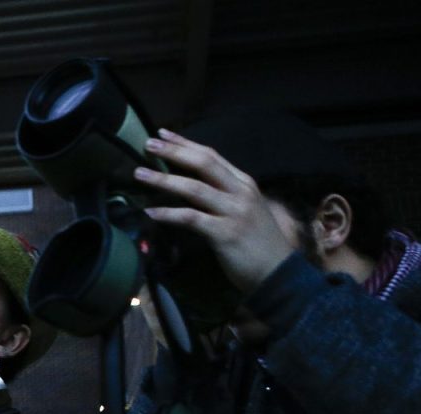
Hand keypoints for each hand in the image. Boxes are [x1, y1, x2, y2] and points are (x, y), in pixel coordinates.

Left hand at [133, 128, 296, 292]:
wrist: (280, 273)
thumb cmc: (258, 244)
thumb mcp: (246, 210)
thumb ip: (224, 196)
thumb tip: (191, 187)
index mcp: (244, 183)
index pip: (211, 156)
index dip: (185, 144)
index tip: (163, 134)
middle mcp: (240, 192)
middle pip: (203, 163)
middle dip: (174, 152)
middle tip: (148, 144)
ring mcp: (234, 212)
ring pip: (194, 189)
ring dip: (163, 180)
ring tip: (140, 174)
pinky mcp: (225, 233)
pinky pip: (191, 219)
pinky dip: (169, 214)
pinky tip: (151, 212)